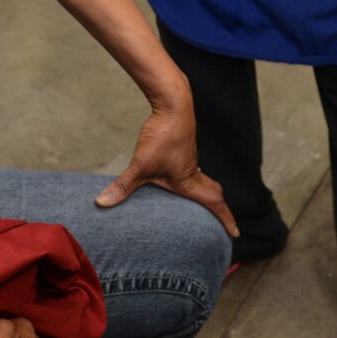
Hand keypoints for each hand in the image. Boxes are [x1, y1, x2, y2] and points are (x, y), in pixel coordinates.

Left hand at [94, 101, 237, 235]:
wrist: (173, 104)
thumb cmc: (163, 135)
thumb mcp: (140, 164)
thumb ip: (123, 186)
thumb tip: (101, 203)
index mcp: (188, 181)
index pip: (214, 203)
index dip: (226, 219)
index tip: (236, 233)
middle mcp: (192, 171)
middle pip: (214, 193)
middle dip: (220, 209)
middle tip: (224, 223)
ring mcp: (189, 159)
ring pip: (204, 181)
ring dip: (207, 195)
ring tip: (202, 208)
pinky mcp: (183, 149)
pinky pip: (194, 170)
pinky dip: (195, 181)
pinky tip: (178, 181)